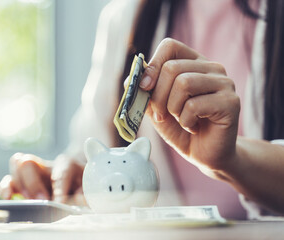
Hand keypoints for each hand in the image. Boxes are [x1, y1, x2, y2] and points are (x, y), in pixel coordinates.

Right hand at [0, 153, 85, 204]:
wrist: (78, 182)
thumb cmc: (83, 185)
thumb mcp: (90, 188)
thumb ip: (86, 194)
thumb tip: (78, 200)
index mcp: (66, 164)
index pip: (60, 171)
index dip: (60, 187)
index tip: (60, 202)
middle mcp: (46, 165)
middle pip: (29, 162)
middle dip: (33, 183)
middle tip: (41, 200)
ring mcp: (33, 173)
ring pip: (16, 165)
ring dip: (20, 184)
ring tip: (28, 200)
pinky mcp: (22, 184)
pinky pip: (7, 182)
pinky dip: (5, 190)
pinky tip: (9, 199)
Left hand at [140, 38, 239, 175]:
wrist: (204, 153)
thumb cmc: (180, 128)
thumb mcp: (156, 108)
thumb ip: (144, 92)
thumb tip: (130, 79)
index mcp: (193, 63)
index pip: (170, 46)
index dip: (152, 66)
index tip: (144, 88)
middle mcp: (212, 68)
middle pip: (172, 68)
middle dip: (158, 96)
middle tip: (162, 115)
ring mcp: (224, 83)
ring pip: (184, 83)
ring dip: (172, 108)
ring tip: (180, 119)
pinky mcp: (231, 102)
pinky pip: (195, 105)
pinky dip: (186, 121)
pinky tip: (193, 127)